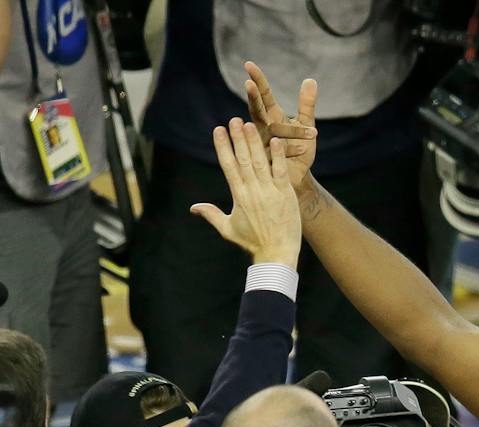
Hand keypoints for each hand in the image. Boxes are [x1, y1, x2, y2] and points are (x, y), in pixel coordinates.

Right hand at [191, 118, 300, 266]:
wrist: (276, 254)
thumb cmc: (252, 242)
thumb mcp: (228, 229)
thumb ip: (211, 215)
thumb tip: (193, 208)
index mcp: (238, 196)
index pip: (228, 166)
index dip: (223, 147)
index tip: (218, 130)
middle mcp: (252, 191)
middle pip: (243, 159)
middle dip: (237, 138)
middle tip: (234, 120)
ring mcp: (269, 191)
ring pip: (259, 161)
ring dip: (254, 142)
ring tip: (249, 124)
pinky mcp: (285, 193)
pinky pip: (280, 170)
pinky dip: (278, 155)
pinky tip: (275, 139)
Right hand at [244, 64, 317, 192]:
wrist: (299, 177)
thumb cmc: (300, 150)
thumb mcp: (307, 125)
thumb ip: (307, 105)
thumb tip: (311, 80)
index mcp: (271, 116)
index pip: (263, 95)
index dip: (257, 80)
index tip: (248, 64)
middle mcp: (263, 128)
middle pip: (256, 110)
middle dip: (253, 97)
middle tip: (248, 83)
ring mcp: (263, 145)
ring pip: (272, 133)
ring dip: (286, 130)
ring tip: (302, 129)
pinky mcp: (268, 162)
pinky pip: (277, 153)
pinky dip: (291, 150)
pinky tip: (304, 149)